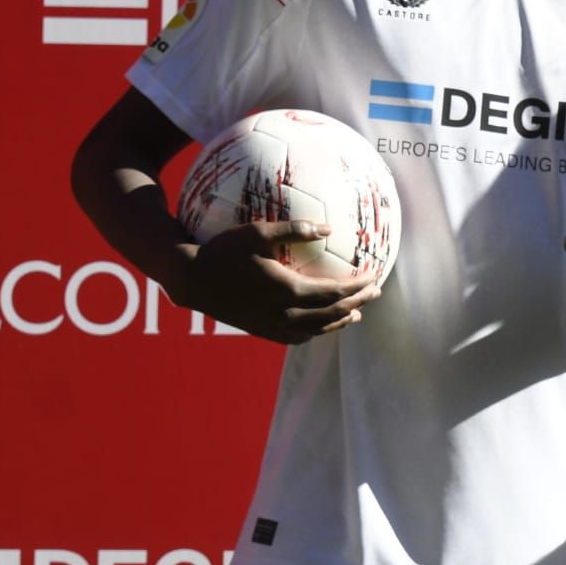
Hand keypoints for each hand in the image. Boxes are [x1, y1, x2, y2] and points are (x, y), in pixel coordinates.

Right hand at [183, 220, 379, 344]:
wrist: (190, 280)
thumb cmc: (222, 251)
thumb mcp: (257, 233)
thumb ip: (294, 229)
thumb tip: (327, 227)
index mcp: (287, 290)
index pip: (335, 292)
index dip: (358, 286)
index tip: (375, 276)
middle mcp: (283, 314)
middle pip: (332, 313)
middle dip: (358, 303)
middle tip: (375, 293)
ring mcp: (272, 326)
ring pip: (317, 330)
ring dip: (340, 320)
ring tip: (356, 313)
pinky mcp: (262, 331)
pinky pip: (296, 337)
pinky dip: (316, 332)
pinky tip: (321, 324)